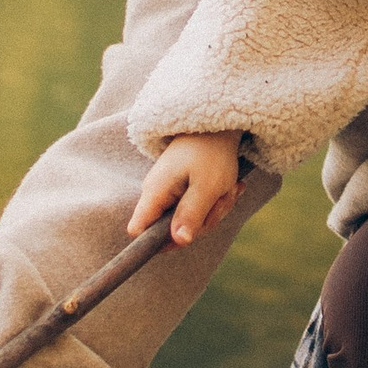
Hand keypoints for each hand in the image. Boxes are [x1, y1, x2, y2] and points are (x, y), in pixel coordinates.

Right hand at [128, 133, 242, 247]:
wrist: (217, 125)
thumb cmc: (211, 153)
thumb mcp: (207, 187)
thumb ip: (191, 215)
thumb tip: (179, 242)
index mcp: (155, 193)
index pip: (138, 230)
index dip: (157, 242)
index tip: (186, 236)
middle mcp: (157, 195)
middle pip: (173, 231)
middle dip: (204, 221)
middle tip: (221, 199)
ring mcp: (169, 193)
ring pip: (191, 221)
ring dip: (215, 209)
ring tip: (228, 188)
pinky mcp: (181, 191)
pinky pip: (198, 209)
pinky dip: (216, 201)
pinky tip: (229, 186)